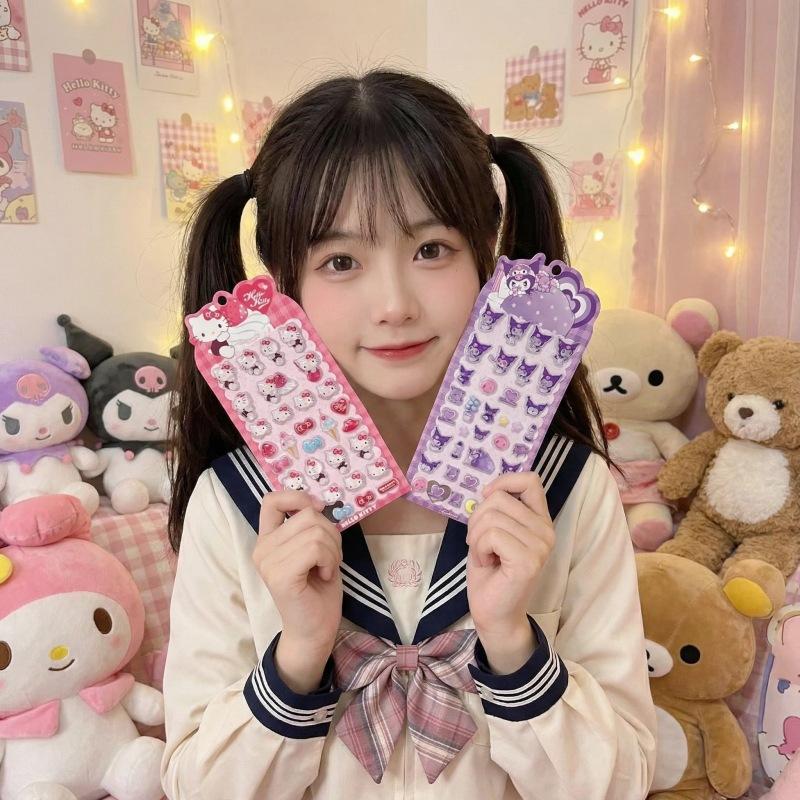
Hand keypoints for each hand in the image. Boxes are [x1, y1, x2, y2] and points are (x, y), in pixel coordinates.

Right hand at [253, 491, 342, 657]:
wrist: (314, 630)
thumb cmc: (317, 590)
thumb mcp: (313, 549)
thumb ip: (308, 527)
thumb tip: (318, 503)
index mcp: (267, 539)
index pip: (272, 500)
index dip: (298, 497)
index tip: (318, 509)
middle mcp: (262, 548)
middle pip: (307, 514)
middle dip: (331, 533)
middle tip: (329, 558)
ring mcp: (268, 562)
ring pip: (316, 532)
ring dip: (333, 550)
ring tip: (326, 568)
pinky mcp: (279, 576)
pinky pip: (316, 549)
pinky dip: (330, 560)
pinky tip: (325, 576)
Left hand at [466, 473, 553, 657]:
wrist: (494, 614)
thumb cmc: (491, 572)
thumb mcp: (492, 532)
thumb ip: (497, 510)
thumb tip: (489, 489)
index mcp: (540, 520)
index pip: (530, 480)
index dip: (503, 482)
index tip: (487, 497)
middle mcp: (546, 531)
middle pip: (500, 498)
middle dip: (477, 518)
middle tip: (480, 542)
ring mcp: (540, 546)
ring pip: (492, 517)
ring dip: (477, 537)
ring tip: (485, 555)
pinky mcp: (528, 561)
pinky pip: (491, 535)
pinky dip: (479, 549)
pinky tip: (487, 563)